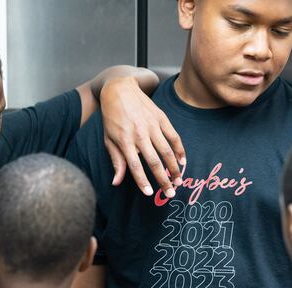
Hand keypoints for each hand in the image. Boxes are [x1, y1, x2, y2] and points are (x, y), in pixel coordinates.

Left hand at [100, 77, 185, 197]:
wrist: (120, 89)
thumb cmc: (112, 117)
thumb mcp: (109, 139)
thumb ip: (116, 161)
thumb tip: (116, 182)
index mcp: (124, 141)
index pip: (134, 166)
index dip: (142, 181)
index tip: (150, 193)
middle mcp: (139, 134)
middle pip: (154, 161)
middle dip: (163, 179)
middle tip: (170, 193)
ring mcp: (152, 125)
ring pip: (167, 151)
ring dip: (174, 168)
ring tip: (179, 180)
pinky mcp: (161, 118)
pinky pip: (174, 136)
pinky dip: (180, 150)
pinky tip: (182, 161)